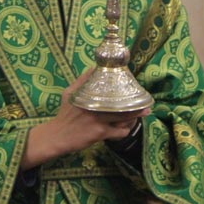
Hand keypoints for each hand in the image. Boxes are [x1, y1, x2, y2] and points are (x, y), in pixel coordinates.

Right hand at [20, 71, 149, 169]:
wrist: (57, 136)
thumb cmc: (64, 114)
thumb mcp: (69, 94)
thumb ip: (82, 81)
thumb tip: (93, 68)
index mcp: (87, 94)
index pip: (110, 89)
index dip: (124, 90)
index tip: (134, 88)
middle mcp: (93, 106)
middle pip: (121, 104)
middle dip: (136, 106)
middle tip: (146, 105)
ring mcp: (97, 120)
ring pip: (122, 118)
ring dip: (133, 118)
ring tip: (142, 115)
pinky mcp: (99, 133)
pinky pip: (118, 133)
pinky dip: (124, 131)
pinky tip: (126, 129)